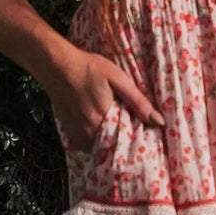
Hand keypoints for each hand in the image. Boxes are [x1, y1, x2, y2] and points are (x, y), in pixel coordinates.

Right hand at [44, 43, 163, 153]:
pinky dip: (96, 141)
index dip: (138, 141)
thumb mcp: (118, 79)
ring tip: (120, 132)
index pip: (127, 142)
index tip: (148, 139)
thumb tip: (159, 122)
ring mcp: (77, 134)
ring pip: (99, 148)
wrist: (57, 66)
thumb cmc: (89, 69)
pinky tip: (102, 129)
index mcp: (104, 121)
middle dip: (124, 144)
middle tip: (135, 134)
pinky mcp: (70, 132)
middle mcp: (89, 133)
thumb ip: (138, 102)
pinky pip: (87, 145)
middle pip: (113, 148)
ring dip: (110, 143)